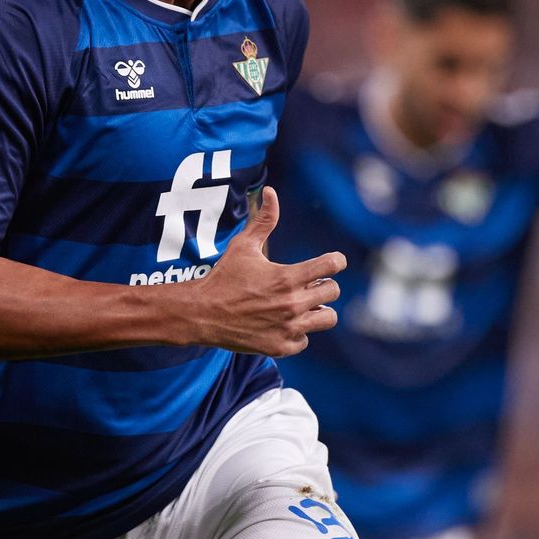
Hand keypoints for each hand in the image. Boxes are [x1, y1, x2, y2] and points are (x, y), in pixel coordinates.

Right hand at [185, 186, 344, 357]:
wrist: (202, 314)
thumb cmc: (224, 277)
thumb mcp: (243, 246)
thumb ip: (263, 220)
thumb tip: (271, 192)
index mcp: (288, 277)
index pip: (332, 266)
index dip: (335, 261)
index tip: (332, 262)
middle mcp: (293, 304)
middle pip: (333, 291)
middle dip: (324, 285)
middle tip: (309, 284)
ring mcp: (288, 327)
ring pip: (327, 318)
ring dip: (318, 310)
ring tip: (303, 305)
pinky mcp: (281, 346)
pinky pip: (305, 339)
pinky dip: (298, 332)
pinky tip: (283, 323)